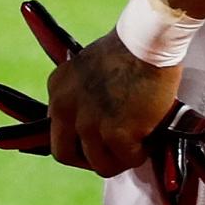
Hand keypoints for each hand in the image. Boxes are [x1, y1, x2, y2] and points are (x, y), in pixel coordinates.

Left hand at [0, 0, 204, 200]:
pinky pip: (126, 159)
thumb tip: (90, 128)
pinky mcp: (116, 132)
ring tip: (135, 145)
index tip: (96, 141)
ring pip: (98, 164)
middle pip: (64, 154)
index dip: (78, 141)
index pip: (55, 131)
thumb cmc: (127, 50)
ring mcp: (89, 121)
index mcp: (56, 88)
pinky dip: (138, 155)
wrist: (148, 41)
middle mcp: (65, 107)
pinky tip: (148, 140)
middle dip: (88, 159)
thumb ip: (81, 97)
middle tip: (111, 152)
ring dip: (118, 159)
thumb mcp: (87, 69)